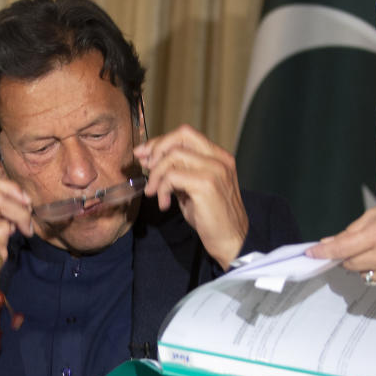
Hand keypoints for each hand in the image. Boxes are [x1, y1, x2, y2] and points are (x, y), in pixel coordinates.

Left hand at [133, 125, 247, 267]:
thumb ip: (178, 172)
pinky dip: (162, 189)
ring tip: (154, 193)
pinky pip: (172, 176)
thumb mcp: (193, 189)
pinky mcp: (206, 185)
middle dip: (156, 149)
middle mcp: (219, 159)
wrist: (231, 241)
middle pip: (181, 136)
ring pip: (173, 155)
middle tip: (146, 168)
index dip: (161, 141)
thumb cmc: (212, 218)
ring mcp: (215, 170)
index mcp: (219, 157)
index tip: (144, 153)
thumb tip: (151, 161)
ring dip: (157, 174)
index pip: (186, 134)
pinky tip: (165, 204)